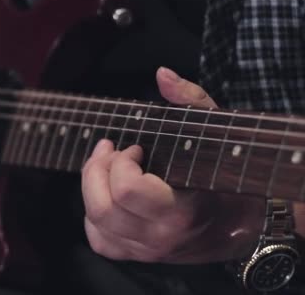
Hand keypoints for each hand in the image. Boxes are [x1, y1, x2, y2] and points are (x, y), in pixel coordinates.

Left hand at [82, 67, 265, 263]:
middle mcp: (159, 238)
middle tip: (109, 150)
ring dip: (91, 185)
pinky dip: (92, 215)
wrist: (239, 226)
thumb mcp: (216, 133)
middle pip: (101, 206)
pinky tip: (106, 194)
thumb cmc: (225, 175)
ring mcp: (145, 251)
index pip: (126, 191)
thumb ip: (190, 101)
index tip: (135, 148)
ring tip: (105, 165)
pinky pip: (98, 240)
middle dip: (97, 169)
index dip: (121, 162)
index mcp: (180, 212)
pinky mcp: (134, 255)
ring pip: (95, 221)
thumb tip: (162, 74)